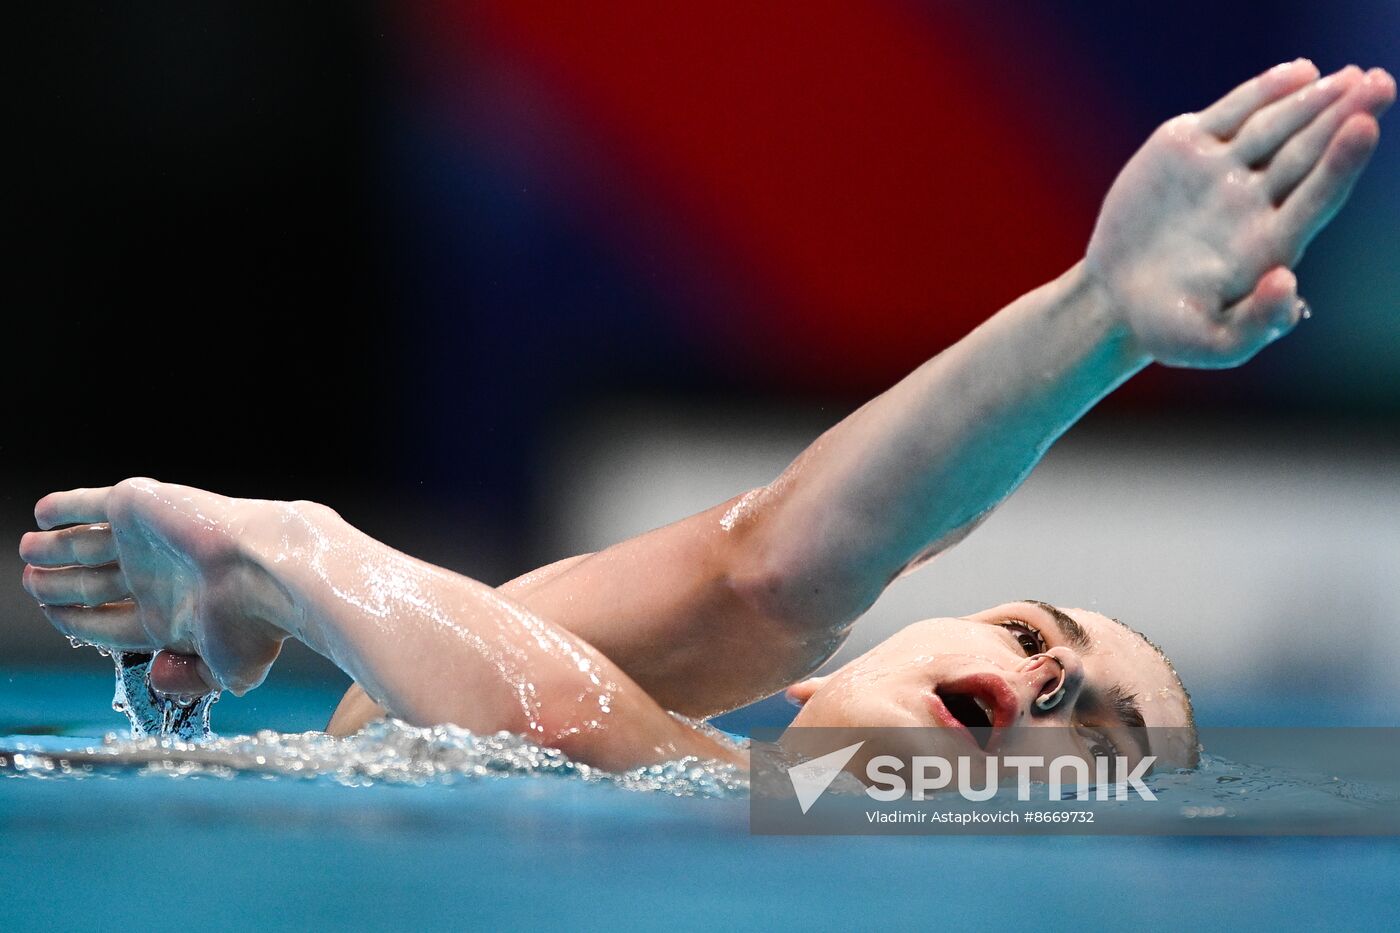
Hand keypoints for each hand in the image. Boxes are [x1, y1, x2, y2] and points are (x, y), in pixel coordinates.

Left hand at [19, 478, 287, 693]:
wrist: (267, 568)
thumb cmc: (255, 622)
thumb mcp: (226, 673)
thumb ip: (190, 681)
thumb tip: (159, 678)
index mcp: (169, 616)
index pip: (107, 622)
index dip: (76, 621)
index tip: (54, 616)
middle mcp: (153, 576)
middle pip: (90, 583)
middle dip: (58, 584)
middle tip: (30, 581)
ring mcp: (144, 540)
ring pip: (84, 545)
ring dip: (54, 549)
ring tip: (27, 552)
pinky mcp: (138, 506)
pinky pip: (89, 505)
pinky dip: (64, 508)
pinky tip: (41, 515)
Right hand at [1085, 60, 1393, 367]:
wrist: (1113, 300)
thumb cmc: (1166, 328)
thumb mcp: (1210, 344)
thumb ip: (1255, 326)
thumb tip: (1288, 283)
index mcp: (1269, 245)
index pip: (1317, 197)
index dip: (1342, 163)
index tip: (1365, 127)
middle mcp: (1255, 202)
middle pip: (1308, 152)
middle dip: (1344, 117)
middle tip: (1379, 85)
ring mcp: (1223, 172)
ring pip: (1276, 126)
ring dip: (1315, 99)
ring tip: (1348, 76)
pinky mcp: (1188, 148)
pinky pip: (1234, 112)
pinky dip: (1266, 90)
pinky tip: (1302, 72)